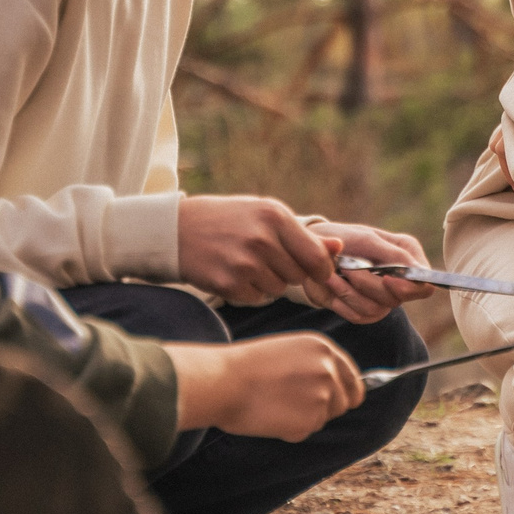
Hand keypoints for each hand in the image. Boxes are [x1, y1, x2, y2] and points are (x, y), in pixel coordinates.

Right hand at [167, 333, 363, 439]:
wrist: (223, 382)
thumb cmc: (245, 367)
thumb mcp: (288, 351)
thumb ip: (315, 366)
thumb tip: (335, 389)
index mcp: (324, 349)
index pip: (354, 380)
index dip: (343, 393)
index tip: (334, 401)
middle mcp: (329, 370)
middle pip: (344, 403)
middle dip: (324, 409)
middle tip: (290, 403)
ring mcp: (323, 395)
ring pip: (324, 419)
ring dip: (305, 419)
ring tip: (275, 405)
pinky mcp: (311, 420)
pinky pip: (305, 432)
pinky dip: (289, 430)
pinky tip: (270, 416)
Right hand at [176, 195, 339, 306]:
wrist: (175, 230)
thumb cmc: (227, 220)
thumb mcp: (265, 215)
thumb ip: (303, 235)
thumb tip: (339, 248)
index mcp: (275, 216)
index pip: (317, 258)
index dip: (321, 269)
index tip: (315, 270)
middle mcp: (262, 239)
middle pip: (299, 276)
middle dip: (289, 271)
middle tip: (266, 258)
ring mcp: (244, 263)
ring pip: (278, 289)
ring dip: (268, 282)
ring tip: (246, 262)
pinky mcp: (228, 284)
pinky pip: (257, 299)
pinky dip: (249, 291)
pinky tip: (233, 273)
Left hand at [307, 221, 431, 322]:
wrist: (315, 254)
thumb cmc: (343, 239)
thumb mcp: (367, 240)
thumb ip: (394, 254)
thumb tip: (417, 270)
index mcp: (408, 256)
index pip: (424, 284)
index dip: (409, 287)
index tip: (386, 278)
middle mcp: (400, 280)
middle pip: (397, 298)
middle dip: (367, 284)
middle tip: (347, 267)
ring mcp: (383, 298)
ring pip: (376, 309)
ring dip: (349, 291)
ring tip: (333, 273)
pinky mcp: (366, 311)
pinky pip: (359, 316)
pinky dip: (341, 300)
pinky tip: (331, 284)